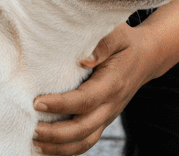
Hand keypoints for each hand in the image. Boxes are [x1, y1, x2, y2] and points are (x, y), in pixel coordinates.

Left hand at [32, 24, 158, 154]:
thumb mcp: (118, 34)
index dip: (60, 105)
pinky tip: (47, 147)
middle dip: (55, 133)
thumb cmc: (126, 43)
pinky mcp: (103, 120)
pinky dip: (67, 148)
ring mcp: (108, 116)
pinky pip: (87, 141)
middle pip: (83, 128)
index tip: (36, 102)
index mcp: (112, 84)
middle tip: (31, 128)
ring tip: (35, 141)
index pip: (85, 100)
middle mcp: (111, 105)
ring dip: (59, 146)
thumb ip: (102, 44)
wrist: (147, 57)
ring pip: (85, 141)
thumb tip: (83, 59)